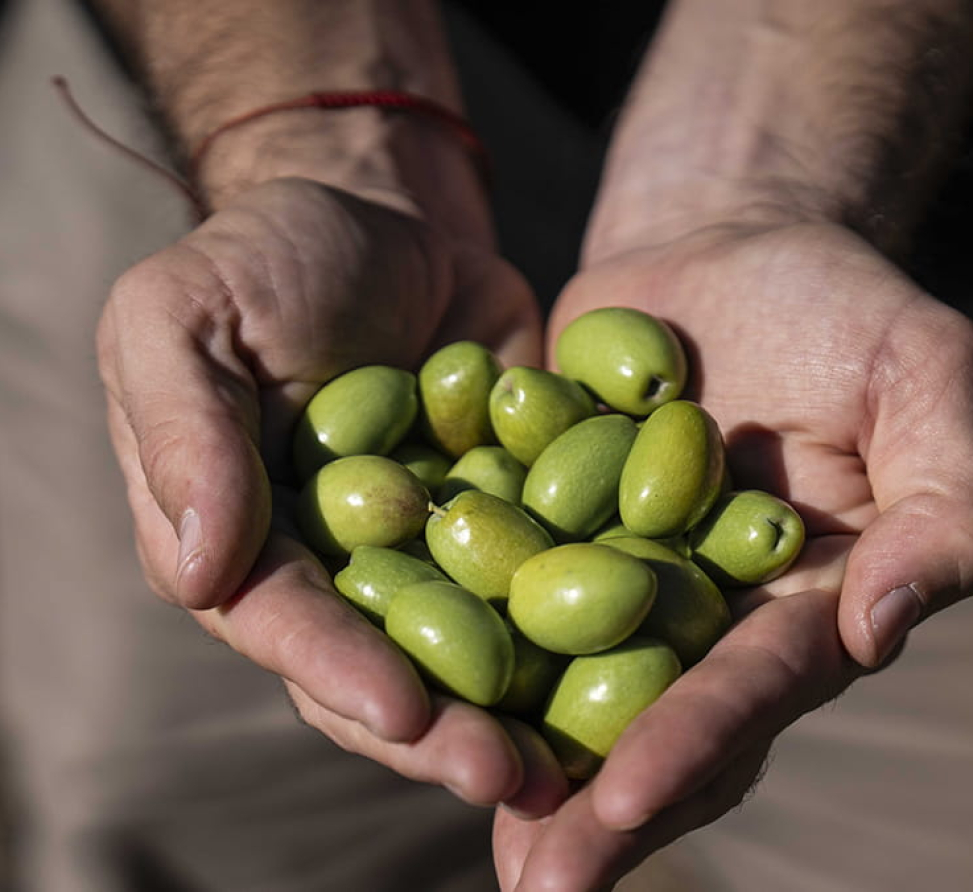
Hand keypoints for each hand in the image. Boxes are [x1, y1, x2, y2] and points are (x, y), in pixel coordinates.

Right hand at [97, 177, 564, 813]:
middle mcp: (348, 566)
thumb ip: (185, 436)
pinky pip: (559, 563)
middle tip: (512, 776)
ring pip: (483, 641)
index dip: (338, 671)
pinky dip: (599, 606)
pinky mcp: (522, 511)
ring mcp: (442, 547)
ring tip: (583, 760)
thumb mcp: (185, 316)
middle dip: (447, 726)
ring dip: (529, 701)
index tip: (402, 713)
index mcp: (252, 542)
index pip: (287, 621)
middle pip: (392, 662)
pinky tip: (654, 657)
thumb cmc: (264, 258)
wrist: (386, 211)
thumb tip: (198, 577)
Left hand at [493, 221, 972, 888]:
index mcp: (800, 607)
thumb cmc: (846, 307)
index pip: (752, 688)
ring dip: (507, 745)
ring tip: (443, 798)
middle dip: (594, 802)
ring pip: (559, 679)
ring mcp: (614, 576)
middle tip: (534, 883)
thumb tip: (886, 628)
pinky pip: (491, 584)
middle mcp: (703, 616)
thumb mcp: (928, 378)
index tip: (622, 800)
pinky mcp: (540, 525)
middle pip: (649, 719)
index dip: (694, 744)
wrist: (727, 246)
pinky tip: (382, 677)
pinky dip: (440, 629)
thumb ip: (945, 505)